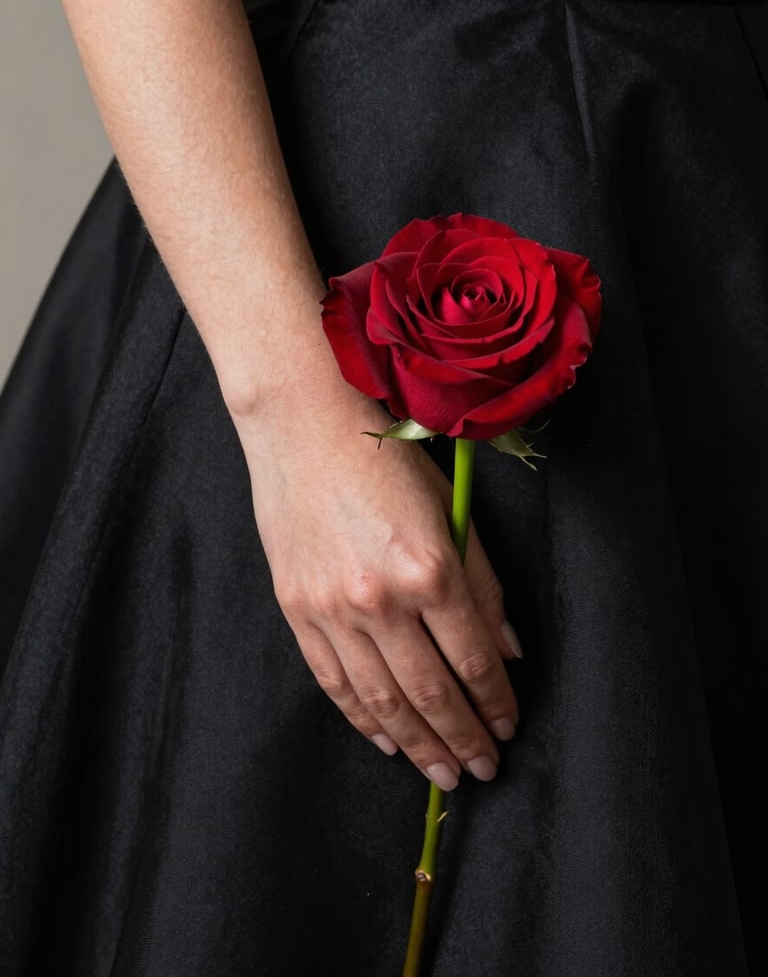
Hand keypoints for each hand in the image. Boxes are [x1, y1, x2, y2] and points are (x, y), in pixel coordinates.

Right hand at [232, 386, 521, 790]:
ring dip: (417, 744)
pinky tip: (386, 740)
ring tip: (442, 773)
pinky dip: (362, 719)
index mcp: (430, 568)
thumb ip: (484, 584)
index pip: (475, 659)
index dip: (496, 702)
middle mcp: (382, 598)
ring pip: (382, 699)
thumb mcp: (451, 511)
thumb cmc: (386, 460)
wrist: (304, 427)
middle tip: (483, 770)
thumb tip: (508, 651)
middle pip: (431, 691)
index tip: (509, 727)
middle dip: (463, 738)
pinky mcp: (297, 609)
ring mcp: (333, 608)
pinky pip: (333, 682)